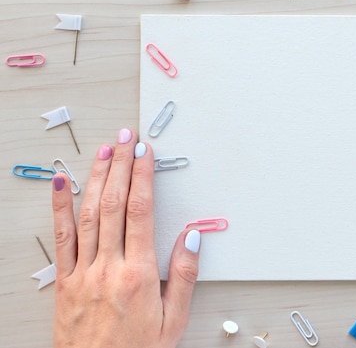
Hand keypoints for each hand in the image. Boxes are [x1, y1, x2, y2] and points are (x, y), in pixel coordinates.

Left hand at [52, 129, 200, 347]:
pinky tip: (60, 185)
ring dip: (95, 178)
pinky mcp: (64, 282)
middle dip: (120, 166)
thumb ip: (185, 274)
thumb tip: (192, 236)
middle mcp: (108, 268)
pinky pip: (61, 239)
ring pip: (88, 214)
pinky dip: (59, 208)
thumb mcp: (175, 319)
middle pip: (114, 204)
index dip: (142, 177)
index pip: (140, 212)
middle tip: (126, 140)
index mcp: (139, 274)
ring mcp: (82, 273)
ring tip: (103, 152)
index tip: (145, 155)